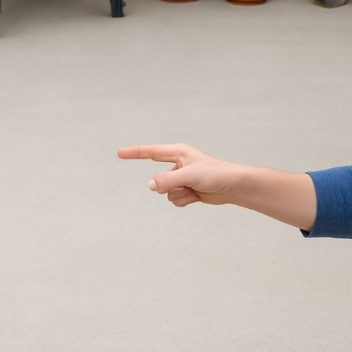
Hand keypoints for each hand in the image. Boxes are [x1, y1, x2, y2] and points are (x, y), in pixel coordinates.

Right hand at [117, 143, 241, 206]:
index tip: (119, 153)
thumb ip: (167, 180)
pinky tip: (197, 196)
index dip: (134, 153)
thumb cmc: (215, 174)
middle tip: (188, 183)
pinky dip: (184, 200)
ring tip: (194, 189)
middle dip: (170, 185)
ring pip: (165, 192)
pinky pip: (174, 199)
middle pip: (159, 178)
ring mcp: (181, 178)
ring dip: (178, 194)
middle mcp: (178, 164)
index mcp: (178, 153)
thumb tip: (150, 186)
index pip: (150, 152)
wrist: (233, 186)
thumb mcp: (189, 175)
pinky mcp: (186, 190)